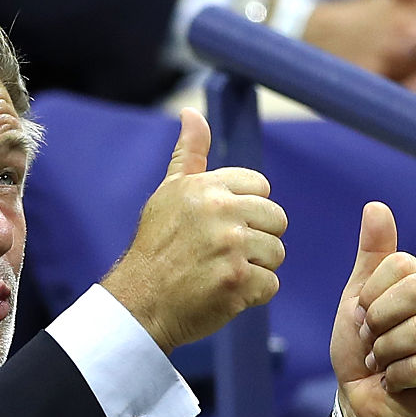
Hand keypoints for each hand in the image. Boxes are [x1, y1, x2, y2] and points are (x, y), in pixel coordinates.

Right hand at [101, 108, 286, 353]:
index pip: (261, 187)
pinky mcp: (237, 283)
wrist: (139, 304)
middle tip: (222, 255)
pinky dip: (252, 295)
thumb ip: (189, 154)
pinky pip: (270, 285)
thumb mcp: (168, 193)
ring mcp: (230, 248)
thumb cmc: (154, 249)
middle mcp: (220, 212)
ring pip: (276, 254)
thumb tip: (191, 112)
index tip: (219, 228)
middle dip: (257, 239)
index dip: (246, 211)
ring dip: (255, 268)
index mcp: (206, 187)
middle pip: (276, 220)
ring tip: (221, 274)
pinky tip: (224, 293)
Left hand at [330, 202, 415, 416]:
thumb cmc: (362, 351)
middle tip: (372, 339)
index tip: (364, 316)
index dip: (370, 293)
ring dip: (384, 350)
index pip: (401, 265)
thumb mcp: (358, 298)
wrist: (359, 403)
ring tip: (382, 362)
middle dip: (379, 318)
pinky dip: (394, 375)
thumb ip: (372, 256)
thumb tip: (376, 206)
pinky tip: (394, 382)